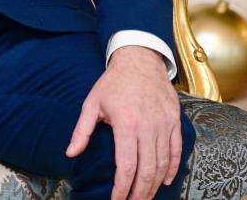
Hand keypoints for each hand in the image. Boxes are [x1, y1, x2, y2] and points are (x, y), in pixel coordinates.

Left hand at [66, 46, 180, 199]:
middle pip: (146, 170)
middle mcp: (147, 127)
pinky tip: (164, 180)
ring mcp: (163, 124)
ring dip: (154, 185)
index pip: (126, 165)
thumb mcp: (92, 103)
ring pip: (162, 163)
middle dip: (139, 193)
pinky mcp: (174, 121)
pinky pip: (176, 150)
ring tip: (145, 197)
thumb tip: (70, 153)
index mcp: (126, 124)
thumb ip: (82, 130)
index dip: (122, 187)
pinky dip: (172, 168)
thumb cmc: (114, 82)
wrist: (140, 59)